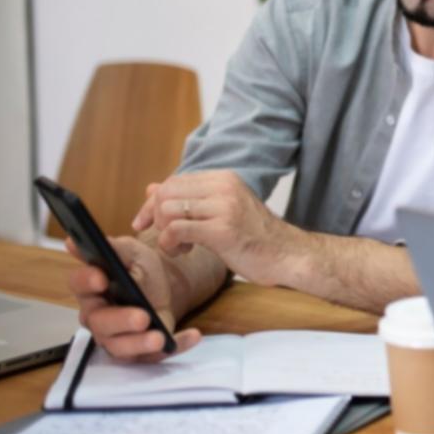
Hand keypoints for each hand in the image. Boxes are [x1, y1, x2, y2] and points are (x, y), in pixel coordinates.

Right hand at [65, 236, 200, 361]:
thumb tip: (74, 241)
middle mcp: (98, 317)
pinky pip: (153, 356)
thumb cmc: (140, 269)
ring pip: (120, 347)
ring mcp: (117, 337)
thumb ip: (111, 249)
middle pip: (100, 323)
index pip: (79, 285)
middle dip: (121, 321)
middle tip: (142, 317)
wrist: (166, 285)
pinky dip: (174, 346)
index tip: (102, 278)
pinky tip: (192, 336)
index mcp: (91, 289)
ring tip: (159, 337)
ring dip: (140, 344)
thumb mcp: (132, 253)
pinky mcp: (139, 351)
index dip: (87, 281)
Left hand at [132, 170, 300, 288]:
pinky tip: (183, 252)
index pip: (173, 182)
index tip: (144, 223)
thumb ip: (190, 199)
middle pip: (166, 193)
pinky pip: (176, 230)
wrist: (288, 255)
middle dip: (154, 218)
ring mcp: (224, 207)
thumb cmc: (256, 237)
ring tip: (179, 247)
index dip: (152, 203)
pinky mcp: (222, 230)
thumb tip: (152, 188)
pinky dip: (170, 243)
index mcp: (224, 178)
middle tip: (167, 238)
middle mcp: (224, 187)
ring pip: (167, 210)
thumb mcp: (222, 211)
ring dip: (164, 233)